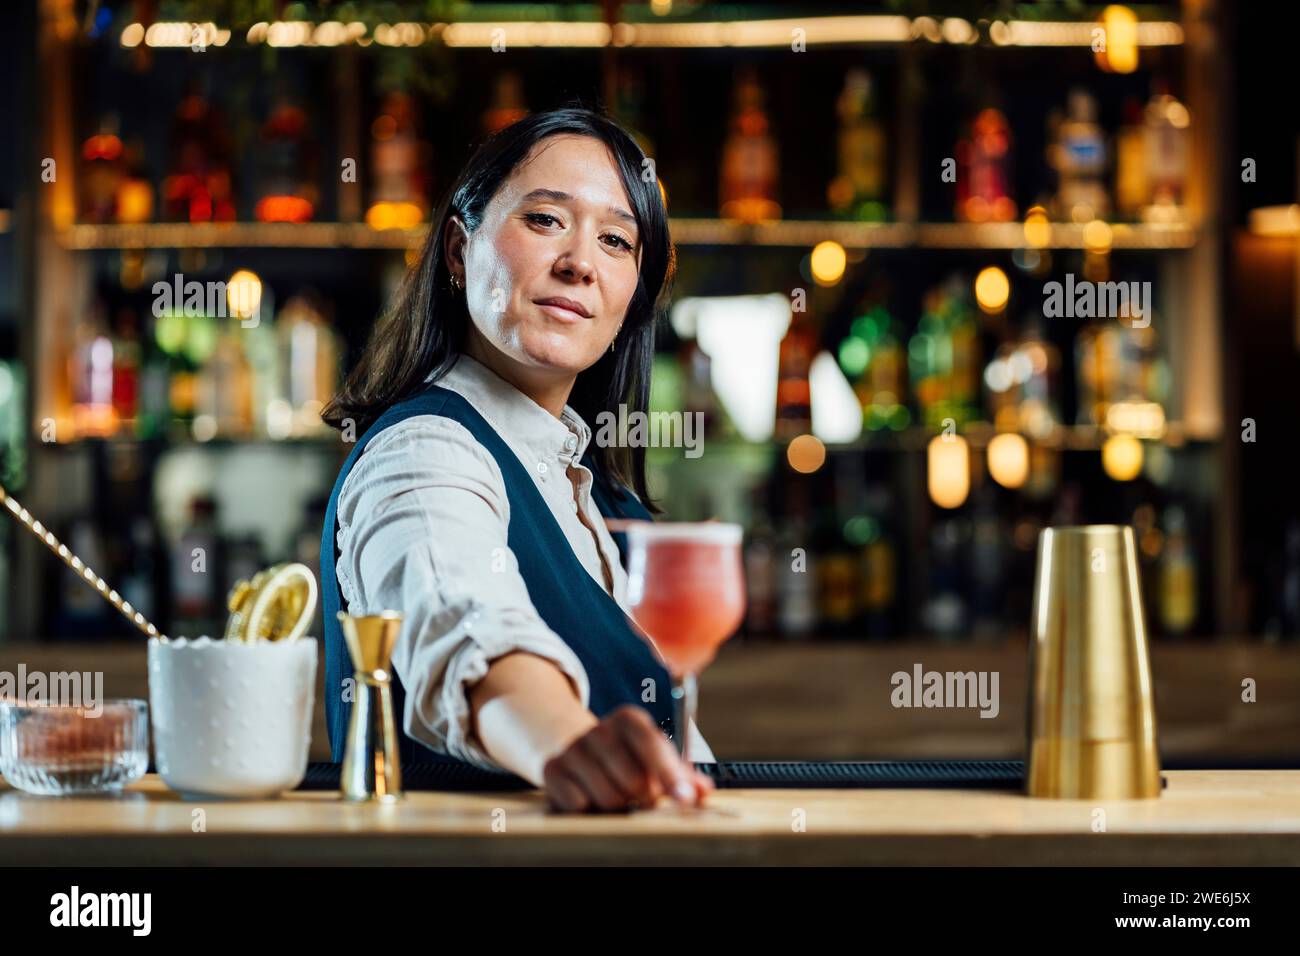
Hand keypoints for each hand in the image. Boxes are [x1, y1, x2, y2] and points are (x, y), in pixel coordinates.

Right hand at [541, 704, 714, 812]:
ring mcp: (573, 749)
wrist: (575, 750)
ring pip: (608, 798)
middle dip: (643, 797)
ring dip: (618, 806)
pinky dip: (589, 809)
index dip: (670, 774)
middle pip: (633, 782)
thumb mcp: (654, 758)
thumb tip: (703, 792)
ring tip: (617, 795)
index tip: (684, 800)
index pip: (652, 745)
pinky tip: (590, 796)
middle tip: (642, 796)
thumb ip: (682, 775)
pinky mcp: (552, 770)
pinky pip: (579, 804)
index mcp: (629, 719)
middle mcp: (599, 729)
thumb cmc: (626, 757)